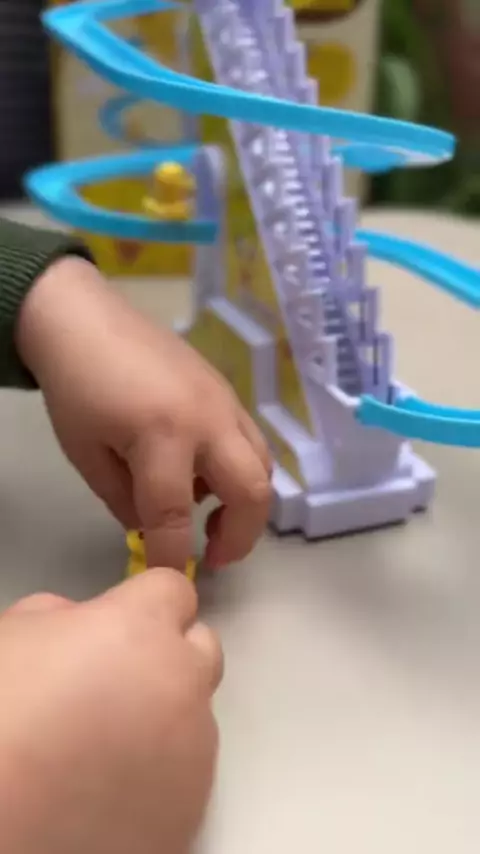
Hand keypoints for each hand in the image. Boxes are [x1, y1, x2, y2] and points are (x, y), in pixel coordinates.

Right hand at [0, 570, 221, 853]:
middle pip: (202, 649)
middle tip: (117, 682)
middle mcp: (181, 682)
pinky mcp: (192, 809)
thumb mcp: (14, 635)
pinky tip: (112, 788)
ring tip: (104, 746)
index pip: (173, 591)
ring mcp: (194, 750)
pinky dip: (163, 774)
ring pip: (198, 715)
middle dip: (169, 656)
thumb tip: (80, 624)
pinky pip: (190, 775)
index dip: (144, 605)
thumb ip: (63, 616)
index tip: (124, 622)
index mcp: (139, 630)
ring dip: (166, 718)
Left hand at [17, 256, 271, 569]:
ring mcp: (225, 402)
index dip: (173, 556)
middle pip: (252, 491)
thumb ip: (124, 501)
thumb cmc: (76, 386)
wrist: (86, 319)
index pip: (176, 515)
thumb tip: (154, 528)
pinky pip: (250, 441)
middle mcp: (208, 419)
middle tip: (216, 556)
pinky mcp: (227, 392)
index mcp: (163, 435)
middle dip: (241, 537)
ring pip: (263, 465)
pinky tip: (203, 474)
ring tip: (212, 519)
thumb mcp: (86, 454)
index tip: (169, 579)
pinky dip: (239, 470)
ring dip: (246, 503)